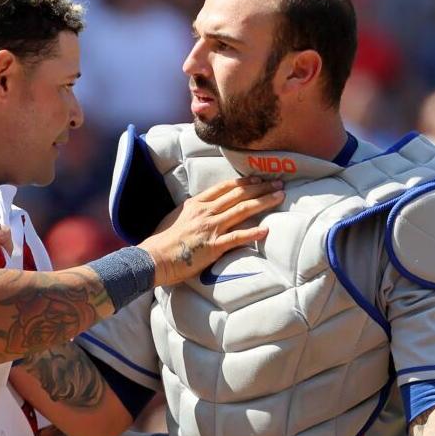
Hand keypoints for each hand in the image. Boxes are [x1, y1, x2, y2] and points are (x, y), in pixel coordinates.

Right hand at [139, 177, 283, 285]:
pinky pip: (237, 237)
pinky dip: (253, 233)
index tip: (258, 178)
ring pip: (242, 210)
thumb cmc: (163, 240)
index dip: (244, 182)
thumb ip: (193, 210)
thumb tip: (203, 207)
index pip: (225, 187)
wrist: (155, 257)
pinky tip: (266, 229)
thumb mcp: (177, 216)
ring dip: (263, 202)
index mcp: (197, 203)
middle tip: (278, 183)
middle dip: (261, 187)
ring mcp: (211, 228)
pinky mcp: (214, 246)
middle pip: (239, 195)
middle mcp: (206, 212)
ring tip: (279, 197)